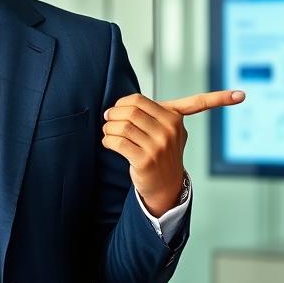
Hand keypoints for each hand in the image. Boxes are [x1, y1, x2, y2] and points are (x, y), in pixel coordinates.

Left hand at [102, 89, 245, 214]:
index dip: (122, 102)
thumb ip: (175, 108)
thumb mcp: (175, 128)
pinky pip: (119, 143)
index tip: (117, 108)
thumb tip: (161, 97)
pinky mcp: (144, 161)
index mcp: (173, 119)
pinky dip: (108, 140)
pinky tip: (108, 143)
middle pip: (130, 112)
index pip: (139, 100)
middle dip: (113, 114)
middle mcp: (167, 132)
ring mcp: (157, 147)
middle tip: (108, 118)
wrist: (167, 185)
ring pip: (123, 127)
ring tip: (107, 131)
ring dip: (109, 128)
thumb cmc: (165, 152)